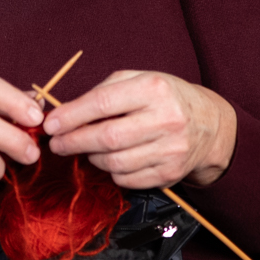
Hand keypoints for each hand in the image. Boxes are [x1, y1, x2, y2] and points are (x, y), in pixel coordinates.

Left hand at [43, 70, 235, 188]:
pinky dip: (111, 172)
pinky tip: (110, 160)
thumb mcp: (139, 79)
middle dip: (73, 142)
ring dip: (91, 158)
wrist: (208, 125)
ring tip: (85, 149)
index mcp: (154, 89)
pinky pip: (127, 180)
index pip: (103, 103)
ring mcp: (170, 150)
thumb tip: (64, 112)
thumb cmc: (165, 98)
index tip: (50, 125)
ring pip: (115, 163)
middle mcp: (166, 119)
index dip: (71, 116)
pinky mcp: (170, 174)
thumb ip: (104, 91)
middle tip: (56, 144)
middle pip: (107, 137)